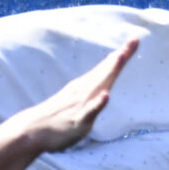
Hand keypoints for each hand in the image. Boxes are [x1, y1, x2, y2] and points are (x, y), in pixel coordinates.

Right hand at [15, 38, 137, 153]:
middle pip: (106, 71)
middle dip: (121, 56)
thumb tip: (105, 83)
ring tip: (121, 56)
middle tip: (135, 40)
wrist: (32, 130)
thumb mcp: (78, 99)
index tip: (135, 39)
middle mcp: (84, 90)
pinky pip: (90, 111)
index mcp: (86, 85)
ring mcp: (81, 104)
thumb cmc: (57, 116)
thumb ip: (92, 91)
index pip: (107, 67)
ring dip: (110, 71)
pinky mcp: (78, 120)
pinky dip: (98, 103)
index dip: (122, 54)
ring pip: (99, 85)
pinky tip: (106, 95)